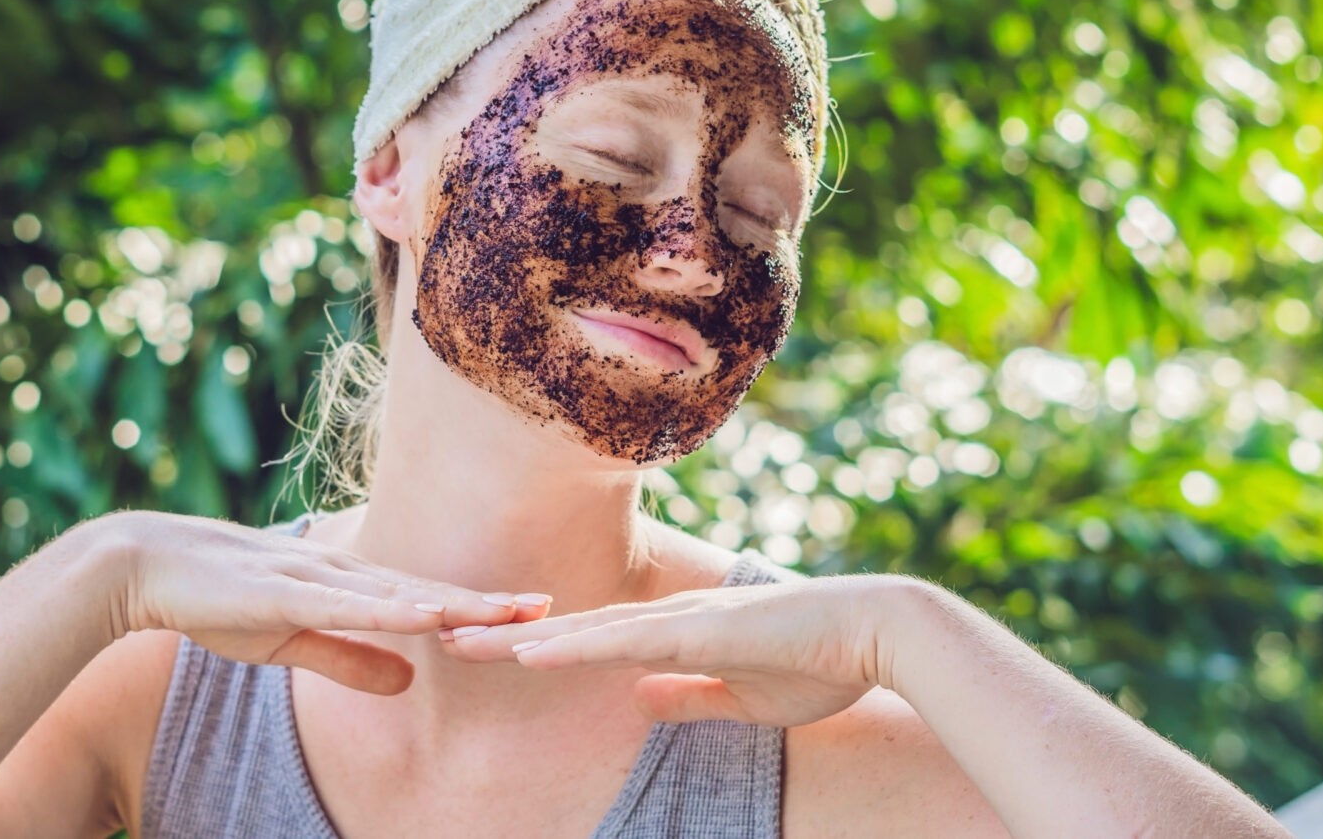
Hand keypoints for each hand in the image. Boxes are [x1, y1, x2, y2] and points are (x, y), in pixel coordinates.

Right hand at [94, 510, 550, 694]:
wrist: (148, 565)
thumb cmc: (221, 599)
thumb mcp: (295, 638)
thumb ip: (352, 659)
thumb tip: (412, 679)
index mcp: (349, 584)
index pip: (427, 599)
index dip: (481, 607)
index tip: (534, 612)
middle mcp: (344, 572)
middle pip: (429, 591)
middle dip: (490, 601)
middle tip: (550, 607)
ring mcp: (317, 577)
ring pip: (400, 594)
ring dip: (456, 603)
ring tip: (510, 612)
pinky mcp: (285, 591)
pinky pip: (347, 605)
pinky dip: (391, 610)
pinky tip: (428, 615)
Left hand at [437, 574, 908, 726]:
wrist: (878, 633)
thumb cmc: (821, 663)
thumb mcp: (742, 697)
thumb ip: (690, 698)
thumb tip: (639, 702)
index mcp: (674, 637)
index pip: (590, 642)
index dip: (536, 647)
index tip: (485, 652)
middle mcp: (665, 621)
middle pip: (570, 629)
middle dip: (505, 636)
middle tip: (444, 637)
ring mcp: (678, 622)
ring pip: (581, 631)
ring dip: (519, 640)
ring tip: (461, 643)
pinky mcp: (697, 631)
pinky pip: (621, 643)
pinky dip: (570, 648)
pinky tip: (528, 656)